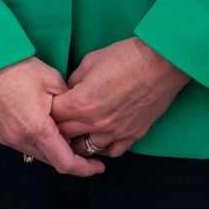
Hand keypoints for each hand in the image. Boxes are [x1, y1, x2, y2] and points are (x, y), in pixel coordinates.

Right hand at [0, 57, 105, 176]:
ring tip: (60, 133)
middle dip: (69, 156)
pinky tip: (38, 126)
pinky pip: (21, 145)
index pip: (65, 163)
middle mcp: (20, 140)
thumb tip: (76, 116)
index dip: (84, 169)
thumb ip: (69, 104)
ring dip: (50, 148)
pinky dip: (34, 141)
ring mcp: (6, 139)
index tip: (98, 166)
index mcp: (38, 129)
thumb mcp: (52, 80)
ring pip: (35, 153)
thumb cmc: (18, 68)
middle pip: (51, 160)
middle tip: (81, 144)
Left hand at [49, 37, 191, 158]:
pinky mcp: (132, 135)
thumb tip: (69, 90)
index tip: (49, 105)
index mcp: (81, 103)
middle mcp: (95, 123)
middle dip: (58, 128)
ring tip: (77, 131)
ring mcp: (115, 132)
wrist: (161, 63)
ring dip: (78, 141)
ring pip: (86, 149)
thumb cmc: (126, 57)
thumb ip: (75, 80)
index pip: (52, 116)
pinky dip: (103, 147)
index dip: (47, 110)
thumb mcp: (91, 61)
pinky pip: (111, 152)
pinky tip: (101, 137)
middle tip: (58, 120)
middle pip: (65, 136)